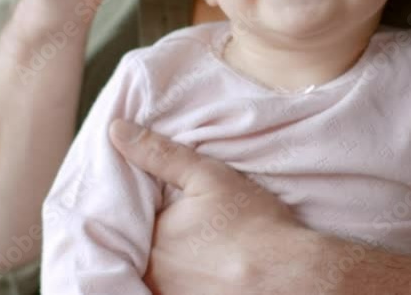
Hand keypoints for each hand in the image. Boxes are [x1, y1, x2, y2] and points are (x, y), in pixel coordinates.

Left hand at [109, 120, 330, 294]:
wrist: (294, 277)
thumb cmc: (256, 227)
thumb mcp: (209, 177)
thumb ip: (159, 154)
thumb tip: (116, 131)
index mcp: (151, 239)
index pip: (130, 220)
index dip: (148, 210)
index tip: (169, 206)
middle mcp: (153, 275)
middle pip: (142, 250)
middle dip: (158, 239)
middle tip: (190, 230)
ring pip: (160, 274)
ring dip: (171, 263)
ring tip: (199, 252)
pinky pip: (177, 291)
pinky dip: (186, 281)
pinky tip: (206, 271)